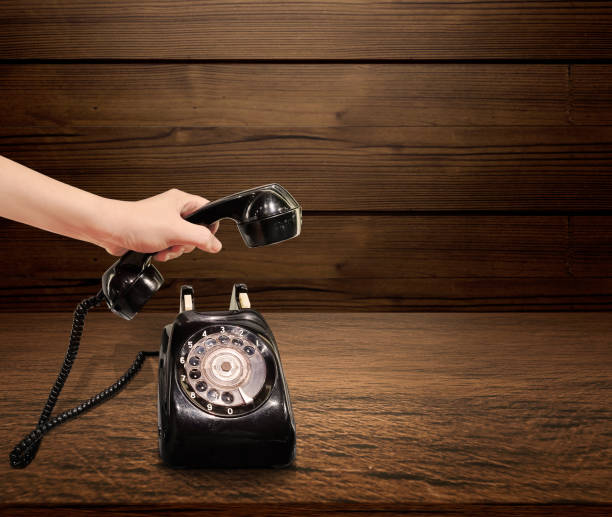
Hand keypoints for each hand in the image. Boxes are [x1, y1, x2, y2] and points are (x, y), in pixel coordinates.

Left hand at [102, 189, 221, 261]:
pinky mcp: (155, 234)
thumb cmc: (136, 222)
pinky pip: (169, 246)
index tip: (204, 237)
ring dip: (175, 250)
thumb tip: (216, 245)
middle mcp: (173, 210)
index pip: (208, 210)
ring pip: (182, 241)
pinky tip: (157, 252)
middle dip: (188, 243)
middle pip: (196, 230)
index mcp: (181, 201)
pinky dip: (165, 252)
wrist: (110, 230)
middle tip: (178, 242)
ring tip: (165, 248)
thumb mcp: (176, 231)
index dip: (209, 225)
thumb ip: (200, 238)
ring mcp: (164, 222)